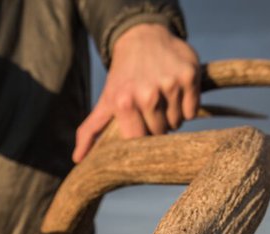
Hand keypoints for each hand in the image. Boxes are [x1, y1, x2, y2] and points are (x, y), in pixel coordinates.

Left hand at [73, 24, 200, 162]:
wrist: (141, 37)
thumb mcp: (105, 101)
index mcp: (124, 103)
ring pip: (177, 123)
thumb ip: (90, 131)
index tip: (138, 123)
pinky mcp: (189, 76)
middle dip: (156, 125)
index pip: (139, 141)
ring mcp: (170, 84)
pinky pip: (192, 111)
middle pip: (160, 133)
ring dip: (171, 116)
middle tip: (150, 107)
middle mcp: (147, 94)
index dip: (141, 135)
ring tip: (162, 98)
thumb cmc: (122, 76)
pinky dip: (186, 106)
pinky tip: (175, 92)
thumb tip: (77, 159)